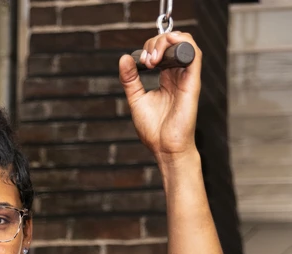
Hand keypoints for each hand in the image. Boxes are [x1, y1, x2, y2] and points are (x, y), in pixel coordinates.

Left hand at [119, 32, 200, 161]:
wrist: (165, 148)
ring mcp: (187, 77)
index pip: (163, 49)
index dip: (151, 46)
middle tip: (146, 60)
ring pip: (185, 43)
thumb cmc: (154, 130)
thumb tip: (124, 58)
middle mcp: (178, 75)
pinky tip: (166, 49)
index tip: (139, 61)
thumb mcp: (137, 99)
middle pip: (173, 42)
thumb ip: (131, 79)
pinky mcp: (192, 82)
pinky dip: (182, 44)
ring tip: (153, 57)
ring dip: (167, 41)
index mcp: (167, 78)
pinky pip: (194, 54)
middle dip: (156, 42)